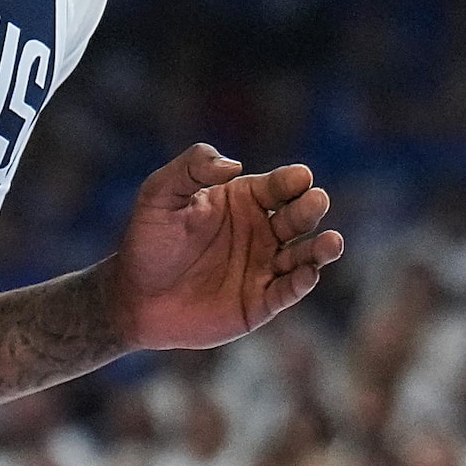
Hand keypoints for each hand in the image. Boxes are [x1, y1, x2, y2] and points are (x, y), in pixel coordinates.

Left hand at [102, 143, 343, 351]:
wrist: (134, 294)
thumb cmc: (147, 239)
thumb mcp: (159, 195)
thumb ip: (190, 170)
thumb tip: (233, 164)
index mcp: (242, 200)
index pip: (276, 186)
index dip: (290, 180)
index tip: (300, 177)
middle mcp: (261, 231)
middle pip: (296, 217)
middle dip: (309, 208)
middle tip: (316, 200)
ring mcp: (264, 266)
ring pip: (303, 255)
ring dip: (320, 249)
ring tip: (332, 241)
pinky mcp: (261, 302)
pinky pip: (288, 291)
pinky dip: (301, 282)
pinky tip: (308, 273)